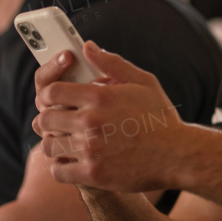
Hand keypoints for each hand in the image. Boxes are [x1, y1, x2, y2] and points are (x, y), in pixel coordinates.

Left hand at [32, 41, 185, 191]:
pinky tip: (70, 162)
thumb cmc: (160, 118)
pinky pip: (58, 171)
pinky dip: (60, 167)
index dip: (47, 96)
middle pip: (45, 119)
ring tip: (64, 142)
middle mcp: (90, 122)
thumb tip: (86, 46)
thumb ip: (111, 63)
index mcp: (98, 96)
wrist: (177, 155)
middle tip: (56, 123)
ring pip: (49, 146)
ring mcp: (90, 149)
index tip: (51, 101)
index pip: (51, 91)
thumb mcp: (142, 82)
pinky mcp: (93, 174)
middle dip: (48, 120)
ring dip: (53, 143)